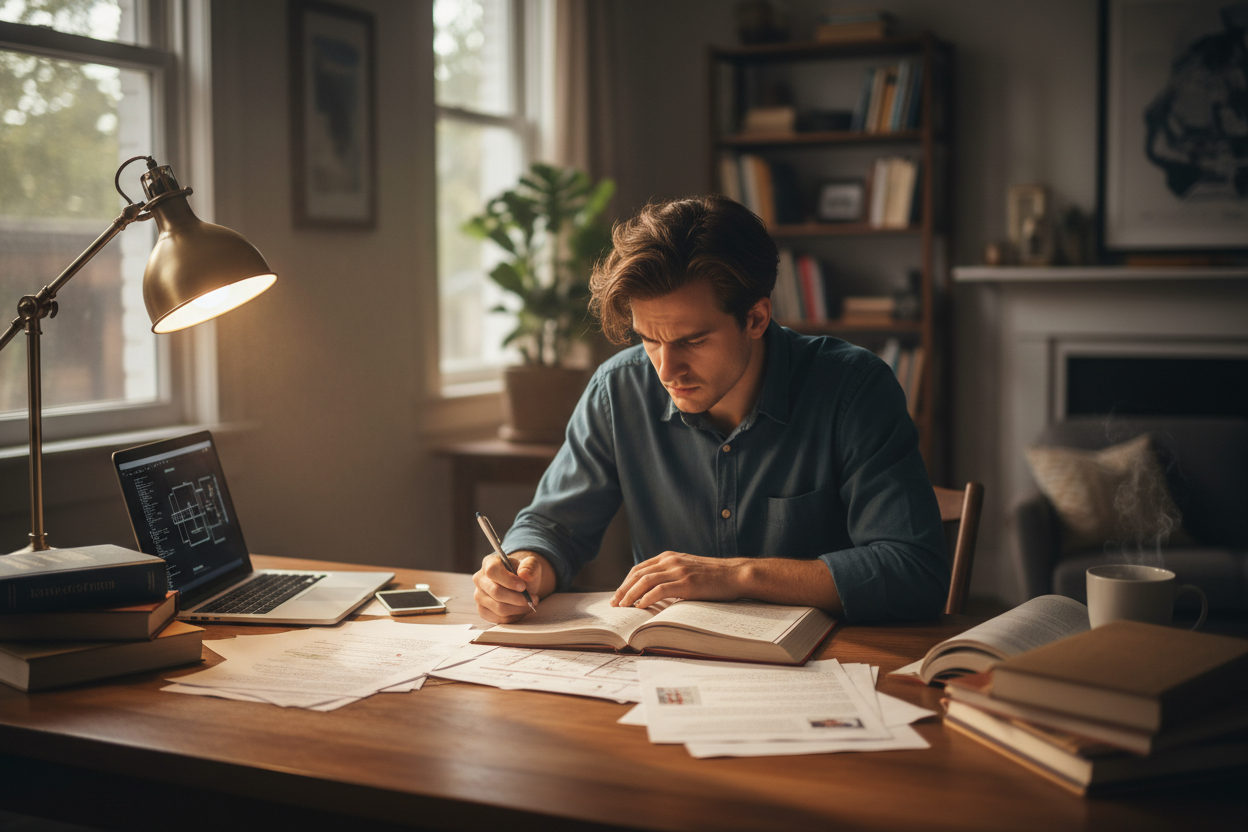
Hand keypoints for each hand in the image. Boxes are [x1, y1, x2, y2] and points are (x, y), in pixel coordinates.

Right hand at [472, 550, 548, 623]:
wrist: (520, 585)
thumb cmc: (523, 574)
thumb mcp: (531, 565)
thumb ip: (530, 566)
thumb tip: (525, 574)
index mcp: (489, 562)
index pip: (492, 571)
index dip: (508, 580)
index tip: (523, 587)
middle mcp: (480, 579)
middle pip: (496, 592)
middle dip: (518, 598)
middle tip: (533, 599)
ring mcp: (479, 596)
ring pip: (498, 608)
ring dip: (518, 609)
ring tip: (530, 604)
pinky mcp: (482, 610)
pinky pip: (498, 618)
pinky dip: (513, 617)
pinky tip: (521, 610)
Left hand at [610, 552, 746, 609]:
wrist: (736, 575)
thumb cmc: (714, 576)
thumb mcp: (688, 569)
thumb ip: (672, 575)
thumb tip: (653, 592)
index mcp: (670, 557)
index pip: (639, 568)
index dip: (626, 582)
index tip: (618, 595)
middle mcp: (671, 561)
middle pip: (638, 574)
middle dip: (623, 589)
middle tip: (614, 604)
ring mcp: (679, 571)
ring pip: (645, 581)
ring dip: (630, 595)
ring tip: (623, 607)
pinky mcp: (687, 583)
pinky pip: (660, 590)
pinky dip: (646, 598)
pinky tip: (640, 607)